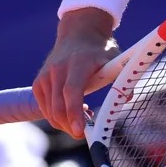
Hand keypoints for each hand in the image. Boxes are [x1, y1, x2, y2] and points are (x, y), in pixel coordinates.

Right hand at [33, 9, 118, 137]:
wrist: (78, 33)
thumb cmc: (99, 50)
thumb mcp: (114, 59)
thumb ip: (121, 78)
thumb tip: (127, 97)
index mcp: (77, 63)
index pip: (72, 92)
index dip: (74, 113)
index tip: (80, 131)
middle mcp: (57, 70)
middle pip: (58, 107)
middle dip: (70, 126)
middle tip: (85, 134)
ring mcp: (45, 77)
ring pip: (50, 111)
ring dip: (65, 123)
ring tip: (82, 119)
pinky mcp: (38, 83)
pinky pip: (45, 108)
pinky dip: (57, 116)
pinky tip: (72, 111)